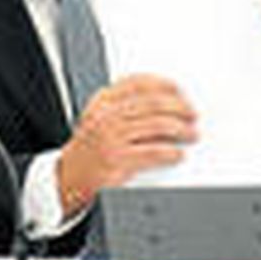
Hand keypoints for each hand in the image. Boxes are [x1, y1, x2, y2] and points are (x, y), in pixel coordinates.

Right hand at [56, 74, 196, 216]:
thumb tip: (167, 104)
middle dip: (178, 107)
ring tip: (191, 134)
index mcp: (102, 101)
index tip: (179, 90)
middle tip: (192, 114)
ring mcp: (110, 137)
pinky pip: (154, 152)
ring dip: (180, 129)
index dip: (163, 84)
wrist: (69, 176)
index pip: (137, 83)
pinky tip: (177, 154)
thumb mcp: (100, 118)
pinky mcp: (117, 159)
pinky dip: (171, 153)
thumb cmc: (90, 148)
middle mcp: (106, 115)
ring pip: (157, 124)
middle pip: (153, 102)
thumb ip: (126, 106)